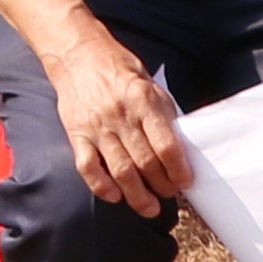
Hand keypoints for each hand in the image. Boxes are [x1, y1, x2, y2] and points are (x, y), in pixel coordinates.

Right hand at [49, 36, 189, 215]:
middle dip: (162, 186)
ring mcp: (97, 127)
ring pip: (120, 171)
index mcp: (143, 100)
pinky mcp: (76, 134)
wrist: (78, 54)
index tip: (186, 182)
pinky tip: (115, 196)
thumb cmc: (119, 69)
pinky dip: (102, 187)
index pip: (166, 144)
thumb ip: (162, 114)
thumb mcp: (149, 84)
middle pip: (146, 163)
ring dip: (137, 196)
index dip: (179, 169)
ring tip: (149, 207)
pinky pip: (89, 168)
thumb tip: (180, 148)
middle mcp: (120, 115)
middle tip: (169, 194)